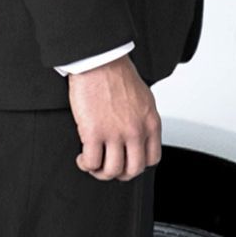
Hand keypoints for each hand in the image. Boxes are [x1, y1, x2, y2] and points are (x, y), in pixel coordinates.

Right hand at [67, 54, 161, 179]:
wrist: (100, 62)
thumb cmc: (118, 76)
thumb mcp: (144, 100)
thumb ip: (143, 121)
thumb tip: (138, 136)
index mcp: (150, 123)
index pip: (152, 159)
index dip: (138, 165)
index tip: (127, 162)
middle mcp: (135, 131)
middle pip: (133, 170)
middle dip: (119, 174)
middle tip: (109, 167)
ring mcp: (115, 133)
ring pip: (111, 171)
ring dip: (100, 172)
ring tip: (93, 163)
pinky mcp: (93, 132)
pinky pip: (91, 162)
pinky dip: (86, 164)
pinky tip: (83, 157)